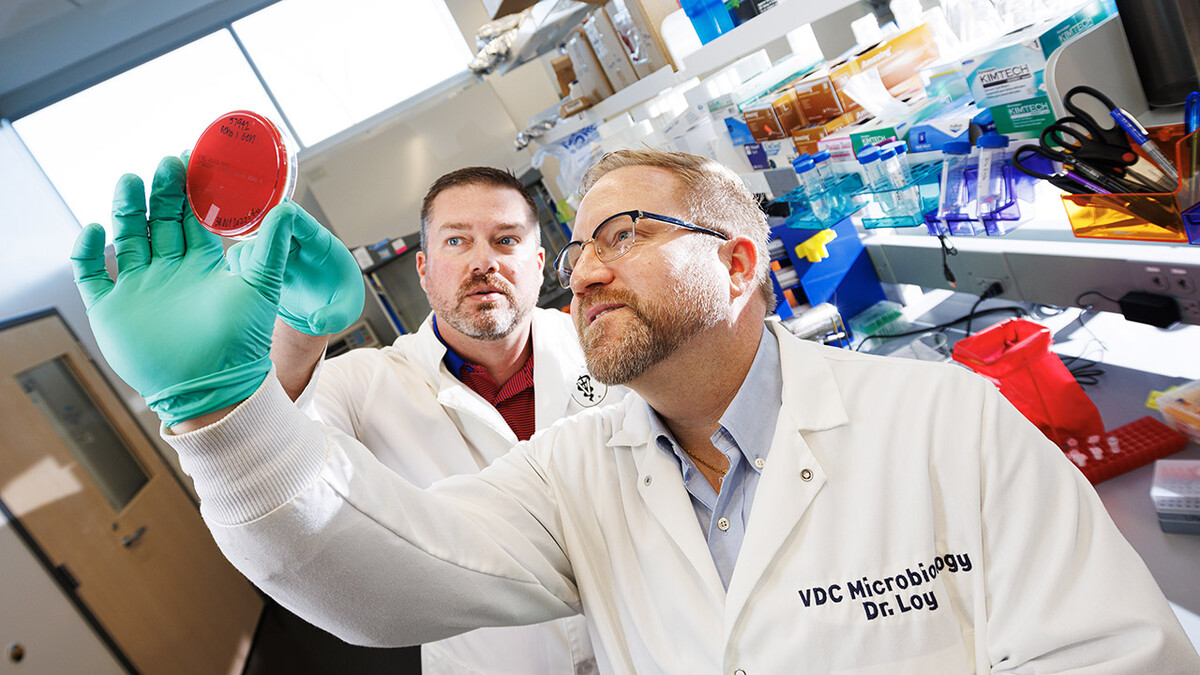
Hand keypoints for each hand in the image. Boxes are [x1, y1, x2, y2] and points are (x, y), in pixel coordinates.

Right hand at [71, 156, 292, 425]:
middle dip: (158, 192)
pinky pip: (90, 274)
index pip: (191, 218)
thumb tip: (288, 208)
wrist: (214, 387)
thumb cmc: (241, 341)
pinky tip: (94, 230)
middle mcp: (168, 272)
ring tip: (129, 180)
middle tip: (162, 164)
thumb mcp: (261, 286)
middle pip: (158, 221)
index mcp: (201, 265)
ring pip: (127, 238)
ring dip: (126, 210)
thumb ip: (272, 246)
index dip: (189, 190)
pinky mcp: (111, 308)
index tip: (188, 160)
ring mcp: (138, 288)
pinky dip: (86, 252)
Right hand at [228, 203, 364, 335]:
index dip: (283, 215)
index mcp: (319, 243)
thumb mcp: (347, 309)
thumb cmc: (341, 300)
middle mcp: (294, 242)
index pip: (298, 218)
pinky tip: (245, 286)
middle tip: (260, 267)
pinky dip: (238, 268)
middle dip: (261, 242)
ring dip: (248, 258)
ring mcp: (275, 252)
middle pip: (268, 225)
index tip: (273, 225)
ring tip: (255, 282)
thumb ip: (335, 316)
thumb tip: (316, 323)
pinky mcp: (260, 264)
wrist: (323, 308)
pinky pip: (241, 257)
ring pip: (251, 241)